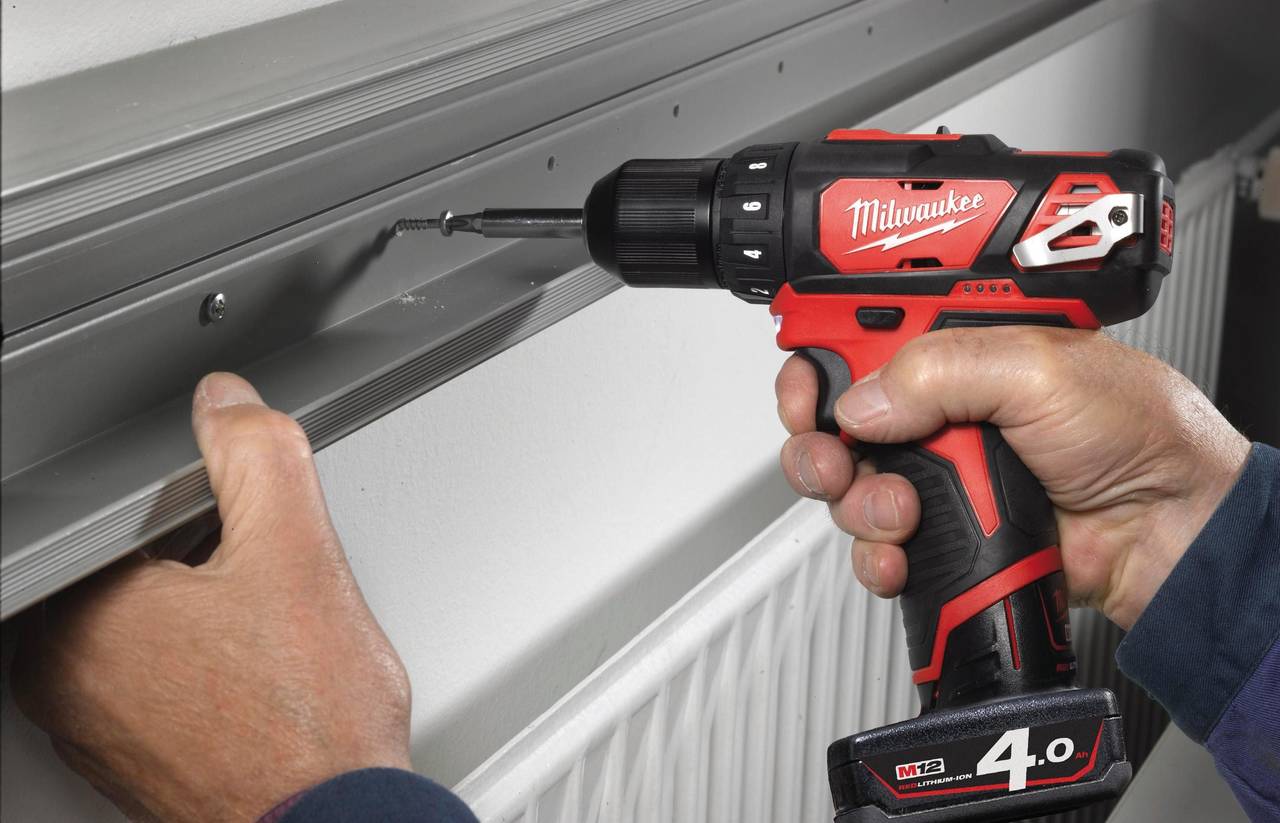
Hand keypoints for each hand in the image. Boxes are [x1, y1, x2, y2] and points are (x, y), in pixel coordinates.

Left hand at [11, 373, 411, 821]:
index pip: (135, 508)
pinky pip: (162, 676)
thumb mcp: (297, 550)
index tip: (253, 543)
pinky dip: (206, 664)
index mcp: (81, 615)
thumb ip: (258, 454)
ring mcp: (91, 725)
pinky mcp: (126, 758)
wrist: (333, 819)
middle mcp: (62, 677)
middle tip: (268, 597)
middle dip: (212, 559)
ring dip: (213, 612)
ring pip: (157, 620)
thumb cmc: (310, 723)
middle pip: (144, 562)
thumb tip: (229, 403)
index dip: (212, 507)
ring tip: (269, 644)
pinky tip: (260, 680)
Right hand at [775, 327, 1249, 628]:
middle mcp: (937, 401)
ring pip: (845, 482)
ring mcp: (935, 468)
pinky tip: (901, 553)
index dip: (816, 353)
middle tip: (835, 457)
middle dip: (819, 439)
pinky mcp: (939, 527)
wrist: (1165, 532)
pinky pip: (873, 544)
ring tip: (899, 510)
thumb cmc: (1136, 433)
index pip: (858, 331)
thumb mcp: (1039, 368)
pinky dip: (875, 555)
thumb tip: (862, 401)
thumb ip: (939, 371)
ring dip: (857, 501)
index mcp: (956, 342)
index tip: (803, 384)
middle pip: (833, 412)